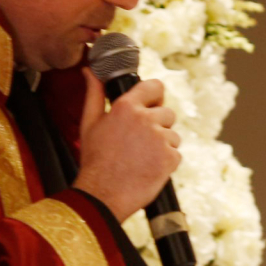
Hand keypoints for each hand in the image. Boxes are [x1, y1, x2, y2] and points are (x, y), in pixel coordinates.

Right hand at [72, 69, 179, 220]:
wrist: (102, 194)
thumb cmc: (94, 160)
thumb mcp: (89, 123)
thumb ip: (94, 93)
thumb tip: (90, 71)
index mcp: (127, 107)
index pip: (155, 86)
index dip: (155, 96)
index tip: (151, 105)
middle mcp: (146, 119)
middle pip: (167, 113)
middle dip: (158, 125)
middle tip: (139, 143)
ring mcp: (160, 138)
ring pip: (172, 135)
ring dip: (162, 145)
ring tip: (141, 158)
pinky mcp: (170, 157)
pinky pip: (175, 154)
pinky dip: (166, 162)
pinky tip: (148, 168)